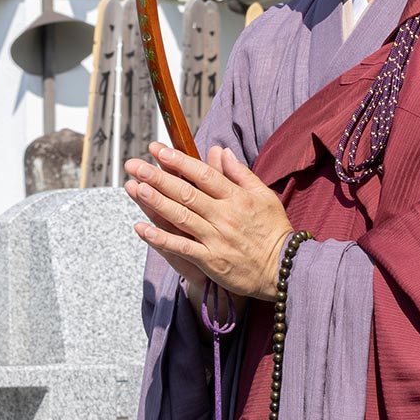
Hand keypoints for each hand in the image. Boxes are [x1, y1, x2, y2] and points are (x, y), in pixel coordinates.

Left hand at [123, 143, 293, 301]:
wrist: (285, 269)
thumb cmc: (275, 231)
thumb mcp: (264, 196)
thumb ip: (240, 173)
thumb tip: (219, 151)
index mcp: (237, 197)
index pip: (202, 174)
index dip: (178, 161)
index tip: (158, 150)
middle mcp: (224, 215)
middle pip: (186, 192)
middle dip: (157, 177)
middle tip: (135, 165)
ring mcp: (216, 238)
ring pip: (181, 216)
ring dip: (155, 202)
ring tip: (134, 188)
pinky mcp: (211, 261)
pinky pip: (182, 247)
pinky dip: (161, 238)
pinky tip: (142, 229)